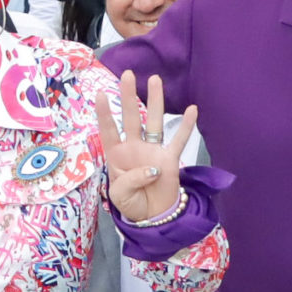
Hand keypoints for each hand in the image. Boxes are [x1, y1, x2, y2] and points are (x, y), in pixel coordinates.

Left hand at [96, 70, 199, 222]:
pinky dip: (186, 126)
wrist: (152, 216)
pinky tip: (192, 109)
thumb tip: (151, 168)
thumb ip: (130, 181)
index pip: (109, 130)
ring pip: (153, 121)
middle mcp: (134, 147)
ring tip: (155, 79)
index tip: (100, 93)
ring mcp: (153, 150)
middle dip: (128, 96)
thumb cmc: (132, 204)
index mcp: (116, 154)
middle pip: (130, 117)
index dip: (104, 113)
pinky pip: (179, 140)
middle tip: (128, 74)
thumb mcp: (120, 196)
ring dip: (155, 100)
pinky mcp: (170, 159)